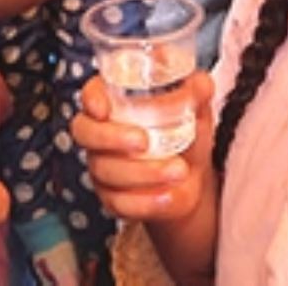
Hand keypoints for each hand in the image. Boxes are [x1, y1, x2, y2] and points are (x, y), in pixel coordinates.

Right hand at [71, 74, 215, 222]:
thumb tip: (202, 84)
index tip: (103, 108)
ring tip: (179, 170)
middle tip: (144, 141)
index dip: (91, 99)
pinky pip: (119, 202)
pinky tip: (168, 195)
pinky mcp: (111, 197)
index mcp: (115, 103)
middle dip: (112, 137)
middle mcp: (100, 133)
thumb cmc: (185, 135)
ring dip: (143, 171)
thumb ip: (197, 93)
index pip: (91, 94)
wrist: (190, 179)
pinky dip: (145, 200)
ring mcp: (102, 166)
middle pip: (85, 132)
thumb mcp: (196, 111)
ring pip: (105, 169)